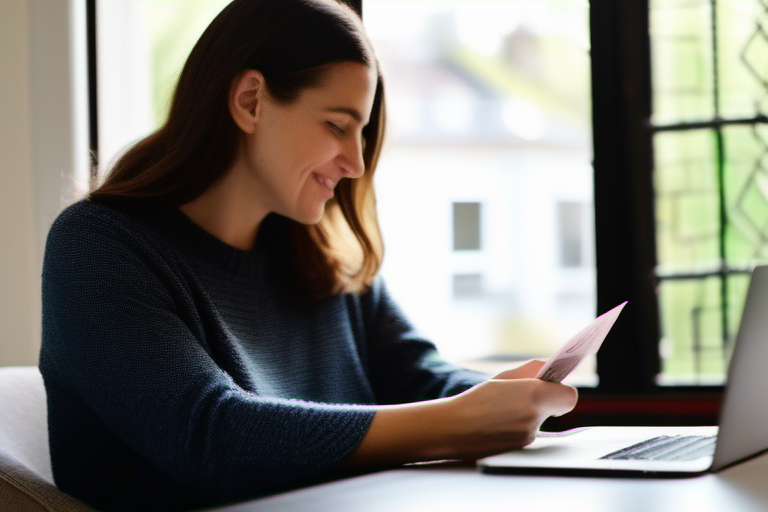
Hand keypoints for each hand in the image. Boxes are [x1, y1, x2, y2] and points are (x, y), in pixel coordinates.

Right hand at [346, 361, 576, 466]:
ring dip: (530, 413)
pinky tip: (499, 421)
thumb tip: (549, 368)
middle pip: (557, 407)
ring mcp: (529, 437)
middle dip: (545, 400)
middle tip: (525, 394)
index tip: (553, 384)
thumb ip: (531, 370)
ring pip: (542, 420)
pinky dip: (519, 426)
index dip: (561, 389)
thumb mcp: (503, 377)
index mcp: (534, 397)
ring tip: (502, 408)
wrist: (452, 430)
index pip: (569, 395)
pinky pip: (529, 432)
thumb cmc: (475, 401)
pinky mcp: (522, 449)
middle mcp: (535, 419)